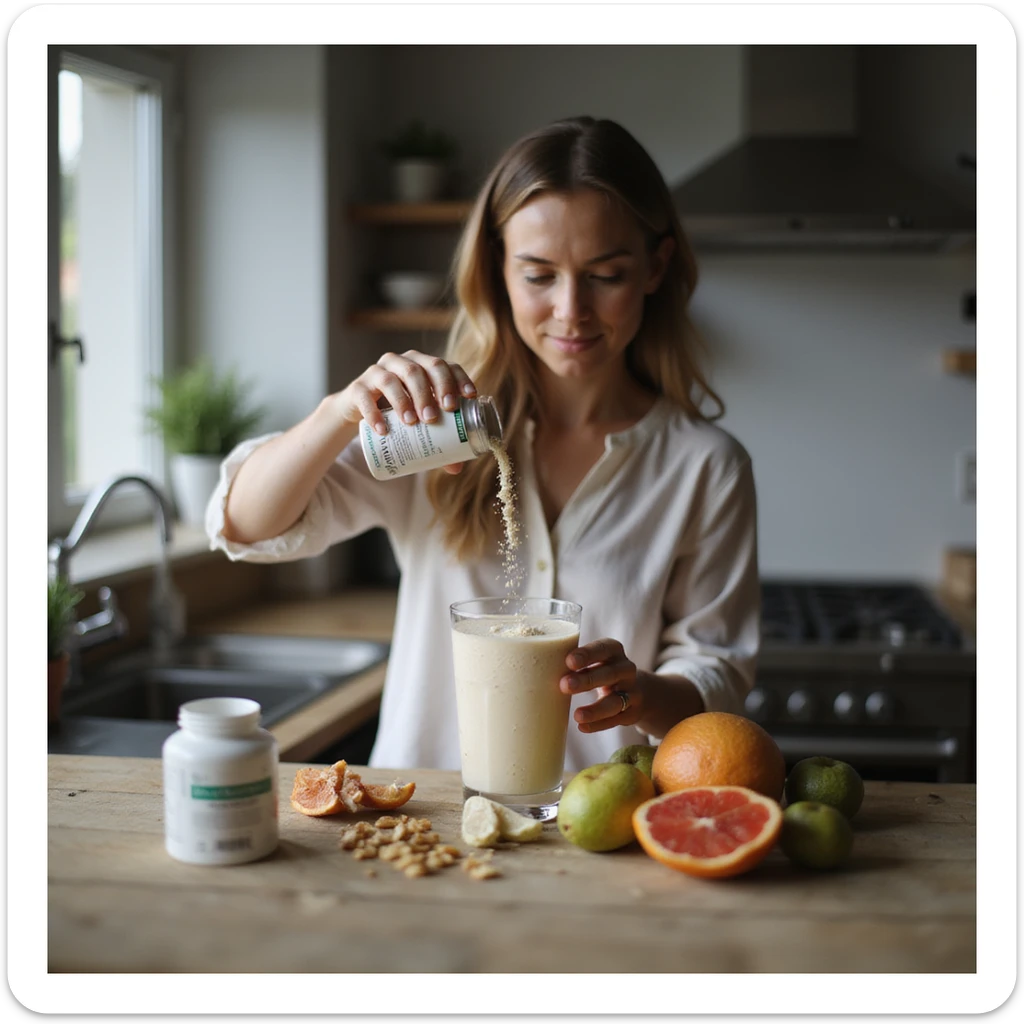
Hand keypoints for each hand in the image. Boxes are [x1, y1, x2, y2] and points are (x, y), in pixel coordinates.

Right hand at [338, 350, 477, 473]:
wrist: (361, 411)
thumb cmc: (399, 412)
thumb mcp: (419, 422)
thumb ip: (437, 439)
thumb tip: (456, 468)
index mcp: (422, 365)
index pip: (444, 365)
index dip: (457, 379)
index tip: (467, 397)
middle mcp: (401, 363)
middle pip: (418, 370)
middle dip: (429, 392)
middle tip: (434, 418)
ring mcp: (377, 372)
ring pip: (391, 380)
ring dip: (403, 401)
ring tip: (411, 423)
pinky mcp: (358, 388)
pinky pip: (364, 396)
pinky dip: (374, 414)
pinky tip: (383, 430)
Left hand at [559, 638, 643, 732]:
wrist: (638, 691)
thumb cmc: (603, 671)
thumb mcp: (596, 661)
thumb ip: (576, 663)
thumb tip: (538, 667)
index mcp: (614, 651)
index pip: (604, 648)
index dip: (588, 654)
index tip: (569, 661)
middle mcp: (626, 669)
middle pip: (609, 674)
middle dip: (587, 680)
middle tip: (564, 685)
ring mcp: (632, 692)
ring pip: (615, 701)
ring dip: (596, 709)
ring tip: (577, 715)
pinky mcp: (632, 712)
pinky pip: (616, 719)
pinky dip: (599, 724)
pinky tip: (583, 727)